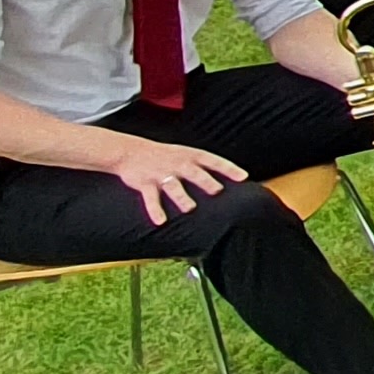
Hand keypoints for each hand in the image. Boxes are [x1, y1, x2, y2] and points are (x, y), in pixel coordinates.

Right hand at [112, 138, 251, 224]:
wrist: (130, 151)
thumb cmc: (165, 155)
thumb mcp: (186, 153)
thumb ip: (205, 166)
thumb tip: (230, 179)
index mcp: (190, 156)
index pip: (213, 160)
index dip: (228, 168)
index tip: (244, 177)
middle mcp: (178, 164)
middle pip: (195, 173)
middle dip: (206, 181)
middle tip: (217, 191)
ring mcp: (161, 174)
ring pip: (173, 187)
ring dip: (182, 197)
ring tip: (190, 208)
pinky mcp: (145, 183)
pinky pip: (150, 198)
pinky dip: (155, 210)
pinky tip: (161, 221)